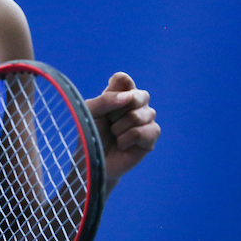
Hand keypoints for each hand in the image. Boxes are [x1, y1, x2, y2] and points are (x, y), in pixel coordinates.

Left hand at [85, 72, 159, 196]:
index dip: (114, 91)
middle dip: (117, 112)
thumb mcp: (89, 113)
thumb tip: (128, 96)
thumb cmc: (90, 134)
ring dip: (120, 128)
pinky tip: (122, 145)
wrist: (92, 160)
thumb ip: (105, 100)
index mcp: (120, 92)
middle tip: (109, 123)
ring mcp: (146, 118)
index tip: (104, 106)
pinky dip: (127, 140)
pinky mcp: (151, 136)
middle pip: (137, 95)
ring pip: (138, 115)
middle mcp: (136, 102)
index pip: (123, 79)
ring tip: (114, 135)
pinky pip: (143, 132)